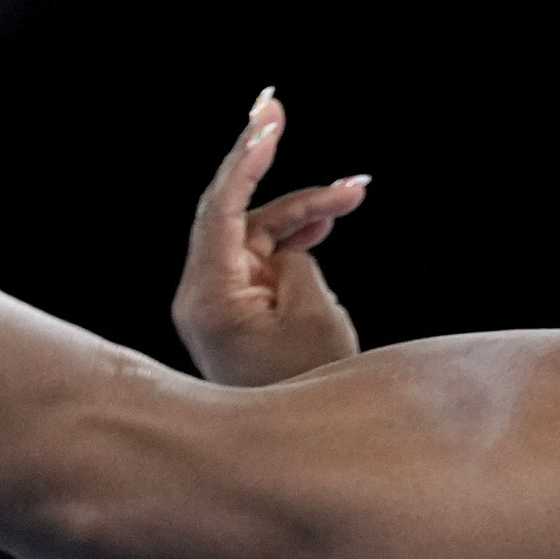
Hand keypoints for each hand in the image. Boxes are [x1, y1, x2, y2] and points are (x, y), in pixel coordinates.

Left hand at [171, 90, 370, 386]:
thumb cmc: (309, 387)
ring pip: (257, 232)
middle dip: (263, 163)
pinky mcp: (237, 310)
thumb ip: (295, 259)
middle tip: (276, 105)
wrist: (301, 453)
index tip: (270, 119)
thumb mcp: (314, 312)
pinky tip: (330, 218)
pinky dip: (296, 238)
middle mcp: (202, 294)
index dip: (246, 158)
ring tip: (356, 192)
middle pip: (232, 210)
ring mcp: (218, 301)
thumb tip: (286, 246)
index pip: (220, 209)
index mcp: (208, 295)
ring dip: (303, 210)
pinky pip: (263, 257)